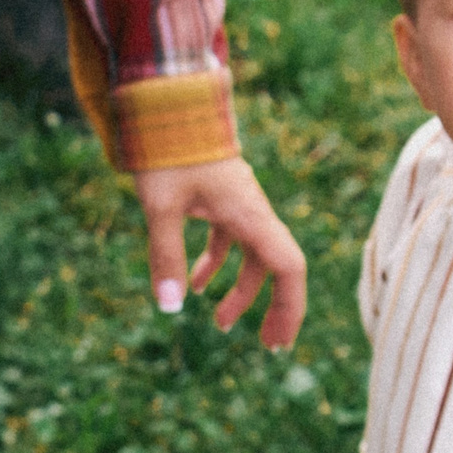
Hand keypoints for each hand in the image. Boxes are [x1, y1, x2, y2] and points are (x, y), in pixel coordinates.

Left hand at [134, 158, 307, 349]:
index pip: (288, 267)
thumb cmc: (167, 152)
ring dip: (241, 291)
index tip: (279, 341)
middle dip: (274, 308)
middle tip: (266, 346)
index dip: (290, 306)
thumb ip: (166, 256)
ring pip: (251, 256)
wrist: (164, 105)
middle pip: (276, 267)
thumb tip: (168, 307)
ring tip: (218, 323)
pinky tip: (191, 285)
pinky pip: (228, 241)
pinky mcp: (219, 200)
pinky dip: (215, 265)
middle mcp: (252, 212)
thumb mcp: (161, 207)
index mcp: (250, 214)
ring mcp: (237, 206)